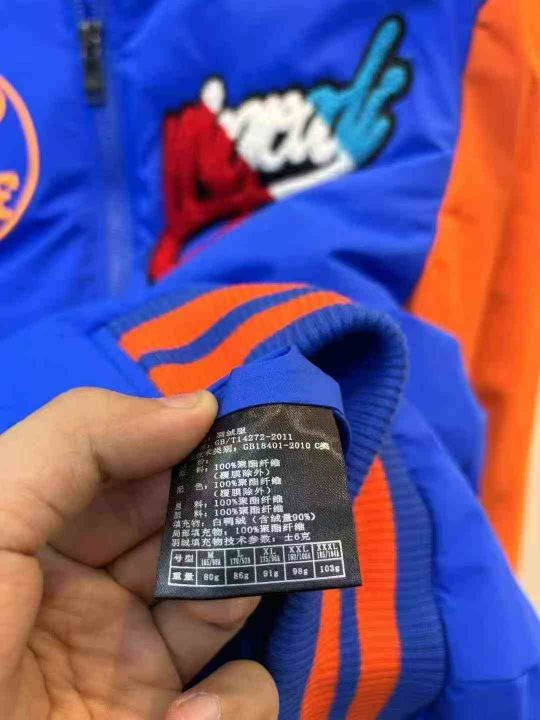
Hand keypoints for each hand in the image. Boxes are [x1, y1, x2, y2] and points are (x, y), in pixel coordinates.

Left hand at [0, 388, 277, 719]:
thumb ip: (82, 440)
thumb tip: (199, 406)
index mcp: (40, 528)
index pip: (130, 462)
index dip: (186, 438)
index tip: (248, 425)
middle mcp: (89, 588)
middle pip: (185, 525)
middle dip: (232, 508)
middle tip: (282, 495)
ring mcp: (132, 659)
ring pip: (227, 601)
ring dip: (247, 597)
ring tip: (236, 602)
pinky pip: (237, 699)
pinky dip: (234, 707)